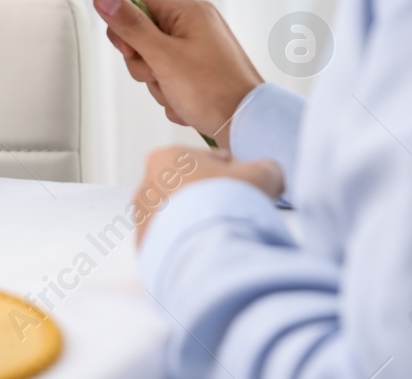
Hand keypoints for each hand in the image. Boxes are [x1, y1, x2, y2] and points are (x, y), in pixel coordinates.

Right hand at [94, 0, 264, 148]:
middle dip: (146, 65)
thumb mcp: (163, 56)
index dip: (126, 31)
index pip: (136, 6)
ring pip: (153, 62)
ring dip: (158, 84)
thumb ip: (130, 26)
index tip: (133, 51)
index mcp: (188, 11)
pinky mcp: (199, 70)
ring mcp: (198, 49)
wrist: (247, 125)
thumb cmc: (213, 90)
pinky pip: (168, 77)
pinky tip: (187, 101)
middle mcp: (195, 25)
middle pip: (142, 37)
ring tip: (178, 93)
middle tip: (163, 76)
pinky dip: (172, 93)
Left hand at [134, 145, 282, 243]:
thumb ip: (266, 168)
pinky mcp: (145, 249)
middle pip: (192, 190)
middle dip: (216, 201)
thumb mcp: (262, 174)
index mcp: (166, 158)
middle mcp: (146, 186)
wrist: (207, 249)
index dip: (235, 175)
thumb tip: (268, 173)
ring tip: (225, 238)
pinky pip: (175, 245)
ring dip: (202, 225)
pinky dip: (191, 248)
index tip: (248, 191)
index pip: (208, 161)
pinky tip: (210, 254)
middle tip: (239, 217)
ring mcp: (142, 219)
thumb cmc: (230, 202)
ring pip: (181, 218)